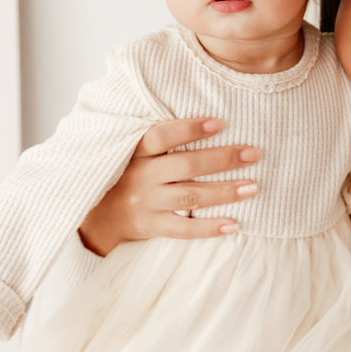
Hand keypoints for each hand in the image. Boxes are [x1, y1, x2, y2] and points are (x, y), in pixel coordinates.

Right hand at [78, 118, 261, 256]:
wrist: (97, 216)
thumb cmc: (126, 175)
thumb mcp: (132, 153)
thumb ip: (160, 140)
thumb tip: (210, 122)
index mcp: (135, 152)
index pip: (161, 136)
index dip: (190, 129)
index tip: (220, 123)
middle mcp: (140, 176)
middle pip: (185, 165)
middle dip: (222, 159)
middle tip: (253, 154)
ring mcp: (146, 203)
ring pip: (190, 196)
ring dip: (224, 191)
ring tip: (253, 187)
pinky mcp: (151, 226)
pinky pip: (184, 229)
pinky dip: (209, 227)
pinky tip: (234, 224)